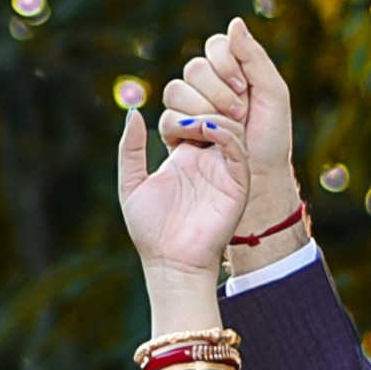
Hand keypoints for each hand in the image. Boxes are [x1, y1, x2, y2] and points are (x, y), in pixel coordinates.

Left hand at [117, 90, 248, 279]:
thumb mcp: (131, 183)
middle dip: (201, 106)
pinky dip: (226, 134)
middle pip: (216, 114)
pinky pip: (239, 150)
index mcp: (185, 157)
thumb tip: (132, 113)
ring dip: (211, 117)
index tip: (166, 118)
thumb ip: (131, 150)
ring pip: (231, 126)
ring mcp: (224, 171)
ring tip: (191, 124)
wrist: (171, 263)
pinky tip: (206, 131)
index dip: (182, 107)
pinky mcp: (237, 183)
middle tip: (182, 114)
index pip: (192, 115)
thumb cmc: (151, 230)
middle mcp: (208, 160)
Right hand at [169, 16, 302, 237]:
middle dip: (217, 90)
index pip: (216, 46)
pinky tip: (204, 139)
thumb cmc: (271, 139)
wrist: (261, 181)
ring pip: (175, 90)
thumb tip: (234, 22)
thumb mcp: (273, 94)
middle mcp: (208, 87)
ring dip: (202, 108)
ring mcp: (189, 110)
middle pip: (194, 67)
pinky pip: (166, 118)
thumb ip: (254, 57)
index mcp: (232, 72)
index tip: (244, 87)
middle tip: (239, 113)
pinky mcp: (175, 134)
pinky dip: (186, 126)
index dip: (226, 63)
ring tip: (224, 129)